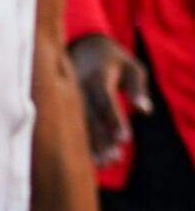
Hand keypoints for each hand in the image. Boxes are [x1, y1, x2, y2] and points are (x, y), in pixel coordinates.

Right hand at [71, 33, 153, 165]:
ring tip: (105, 164)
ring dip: (91, 145)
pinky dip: (83, 141)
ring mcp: (69, 95)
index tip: (124, 140)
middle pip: (90, 116)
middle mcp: (79, 86)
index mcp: (96, 76)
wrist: (83, 47)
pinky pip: (73, 124)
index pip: (105, 100)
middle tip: (114, 160)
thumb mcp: (132, 67)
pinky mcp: (66, 103)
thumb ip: (138, 87)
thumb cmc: (114, 59)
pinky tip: (93, 159)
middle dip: (101, 139)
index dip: (114, 119)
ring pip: (79, 123)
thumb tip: (144, 110)